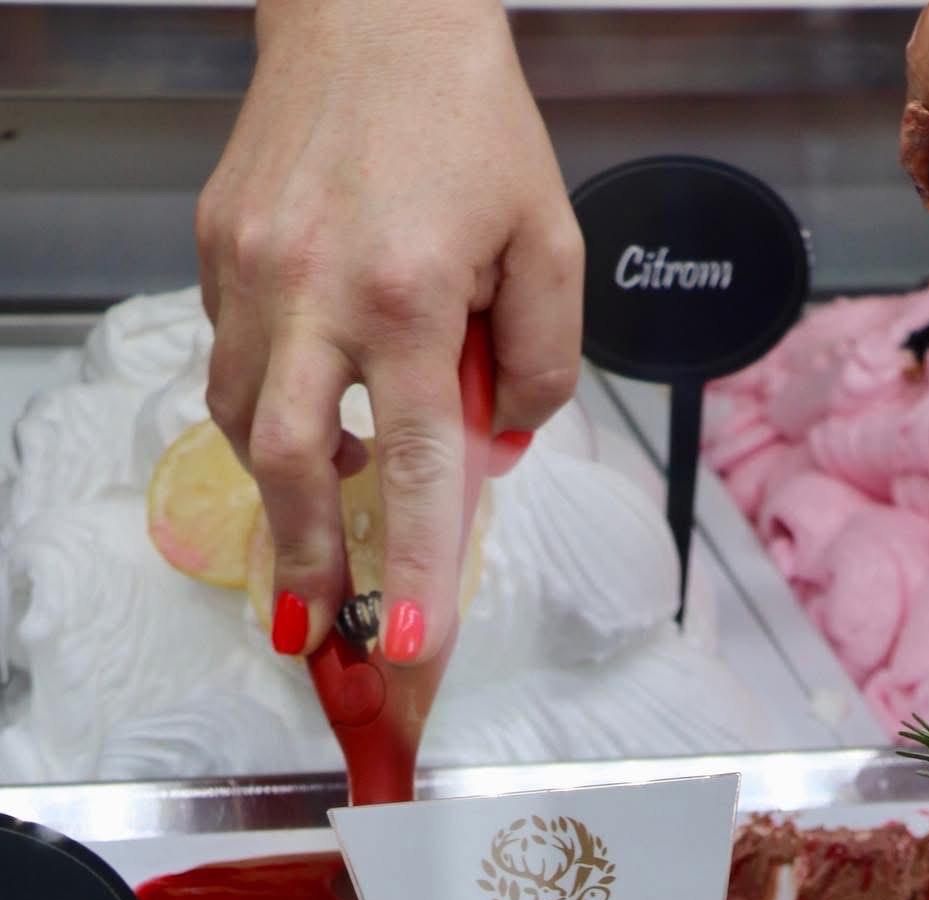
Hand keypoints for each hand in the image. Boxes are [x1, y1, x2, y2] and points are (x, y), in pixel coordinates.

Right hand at [196, 0, 582, 661]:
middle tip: (312, 623)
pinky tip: (315, 406)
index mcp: (408, 296)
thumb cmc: (472, 123)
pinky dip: (272, 405)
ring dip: (285, 486)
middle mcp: (314, 289)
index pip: (413, 467)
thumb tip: (494, 445)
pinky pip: (235, 357)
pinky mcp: (216, 246)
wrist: (373, 9)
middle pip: (290, 464)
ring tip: (329, 514)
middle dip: (301, 559)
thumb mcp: (550, 243)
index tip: (400, 644)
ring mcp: (250, 268)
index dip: (406, 567)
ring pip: (246, 418)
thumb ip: (540, 362)